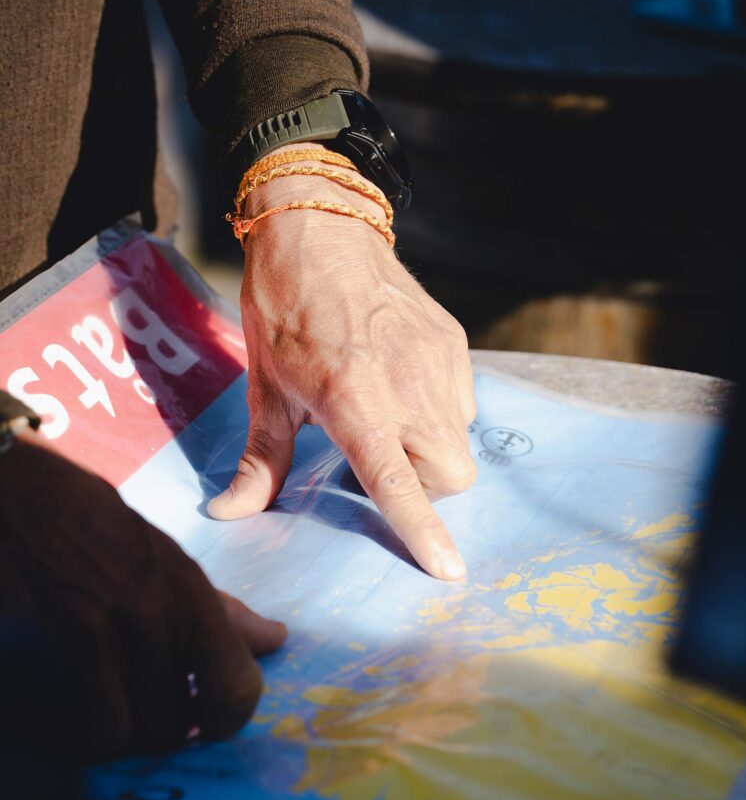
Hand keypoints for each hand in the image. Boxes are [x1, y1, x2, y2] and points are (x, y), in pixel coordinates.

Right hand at [0, 433, 285, 761]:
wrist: (24, 496)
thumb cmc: (95, 525)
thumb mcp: (167, 558)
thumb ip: (222, 610)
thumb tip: (277, 639)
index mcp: (190, 592)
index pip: (237, 688)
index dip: (224, 721)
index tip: (204, 723)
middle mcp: (156, 614)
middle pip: (174, 725)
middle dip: (157, 729)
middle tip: (141, 709)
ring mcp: (106, 630)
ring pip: (127, 735)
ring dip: (113, 732)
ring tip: (101, 705)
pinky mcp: (56, 642)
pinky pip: (81, 728)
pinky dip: (73, 731)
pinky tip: (66, 704)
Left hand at [208, 150, 476, 579]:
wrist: (320, 229)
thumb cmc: (283, 309)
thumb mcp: (265, 386)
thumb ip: (259, 460)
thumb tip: (228, 515)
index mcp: (353, 399)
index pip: (397, 480)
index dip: (423, 529)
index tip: (448, 570)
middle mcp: (406, 383)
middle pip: (451, 474)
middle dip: (425, 488)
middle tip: (381, 461)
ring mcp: (437, 359)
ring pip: (460, 438)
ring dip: (431, 449)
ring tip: (390, 416)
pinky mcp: (453, 339)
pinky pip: (463, 400)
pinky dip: (439, 412)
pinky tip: (403, 385)